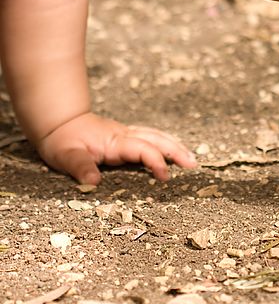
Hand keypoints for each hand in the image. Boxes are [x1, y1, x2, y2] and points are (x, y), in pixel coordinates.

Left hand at [35, 112, 197, 184]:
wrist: (59, 122)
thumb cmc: (61, 140)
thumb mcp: (65, 155)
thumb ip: (80, 167)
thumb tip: (93, 181)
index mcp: (116, 142)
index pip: (144, 150)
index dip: (156, 162)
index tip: (165, 177)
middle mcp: (126, 136)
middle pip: (158, 140)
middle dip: (177, 151)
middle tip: (193, 164)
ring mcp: (127, 135)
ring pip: (158, 136)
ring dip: (176, 146)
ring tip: (191, 158)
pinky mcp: (126, 136)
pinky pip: (152, 137)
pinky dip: (166, 143)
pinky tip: (173, 150)